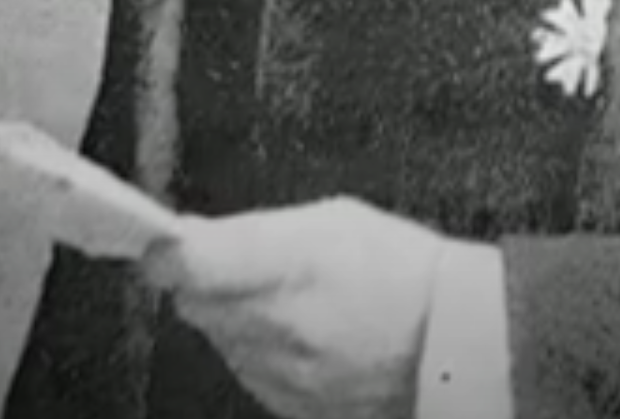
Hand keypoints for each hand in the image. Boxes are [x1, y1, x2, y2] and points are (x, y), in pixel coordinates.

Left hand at [143, 195, 446, 418]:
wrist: (455, 344)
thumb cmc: (403, 271)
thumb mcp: (334, 220)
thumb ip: (256, 232)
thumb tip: (194, 238)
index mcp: (284, 265)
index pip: (183, 264)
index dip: (165, 250)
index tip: (164, 240)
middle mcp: (272, 326)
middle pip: (191, 302)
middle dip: (205, 280)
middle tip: (241, 263)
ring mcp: (277, 374)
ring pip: (219, 338)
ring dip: (235, 317)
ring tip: (293, 300)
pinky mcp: (288, 406)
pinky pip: (248, 370)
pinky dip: (261, 351)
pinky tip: (306, 334)